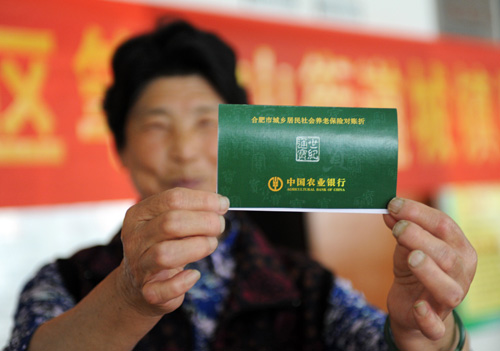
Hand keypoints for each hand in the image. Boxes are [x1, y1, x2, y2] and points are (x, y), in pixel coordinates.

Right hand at [117, 187, 228, 316]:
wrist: (139, 284)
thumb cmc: (165, 244)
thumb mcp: (172, 222)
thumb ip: (193, 210)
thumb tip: (221, 204)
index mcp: (140, 214)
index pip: (172, 199)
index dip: (203, 201)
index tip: (223, 205)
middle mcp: (135, 238)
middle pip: (170, 223)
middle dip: (204, 223)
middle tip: (219, 226)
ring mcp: (138, 266)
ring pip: (165, 254)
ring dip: (198, 247)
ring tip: (211, 245)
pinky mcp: (147, 292)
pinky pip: (164, 289)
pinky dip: (183, 282)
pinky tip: (194, 274)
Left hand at [383, 198, 476, 348]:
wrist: (412, 309)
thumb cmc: (415, 270)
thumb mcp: (407, 246)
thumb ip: (401, 229)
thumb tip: (390, 211)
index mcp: (458, 249)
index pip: (445, 225)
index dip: (419, 213)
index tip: (393, 204)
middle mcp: (461, 274)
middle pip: (447, 255)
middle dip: (421, 239)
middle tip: (398, 228)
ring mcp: (450, 300)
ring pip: (448, 289)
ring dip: (429, 272)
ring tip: (412, 257)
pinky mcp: (434, 324)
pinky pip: (435, 326)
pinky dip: (427, 317)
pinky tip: (417, 307)